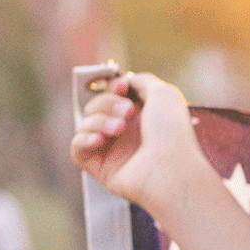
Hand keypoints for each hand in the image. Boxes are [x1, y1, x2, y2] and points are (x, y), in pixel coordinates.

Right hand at [70, 72, 208, 214]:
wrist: (171, 168)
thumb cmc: (172, 133)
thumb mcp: (164, 94)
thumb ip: (142, 81)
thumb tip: (126, 80)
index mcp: (141, 116)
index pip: (112, 95)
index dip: (113, 88)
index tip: (123, 86)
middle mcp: (126, 133)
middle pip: (95, 106)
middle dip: (107, 103)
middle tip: (127, 112)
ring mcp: (113, 151)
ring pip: (85, 125)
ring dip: (99, 121)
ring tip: (119, 128)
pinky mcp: (101, 168)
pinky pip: (77, 149)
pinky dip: (84, 140)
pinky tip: (100, 139)